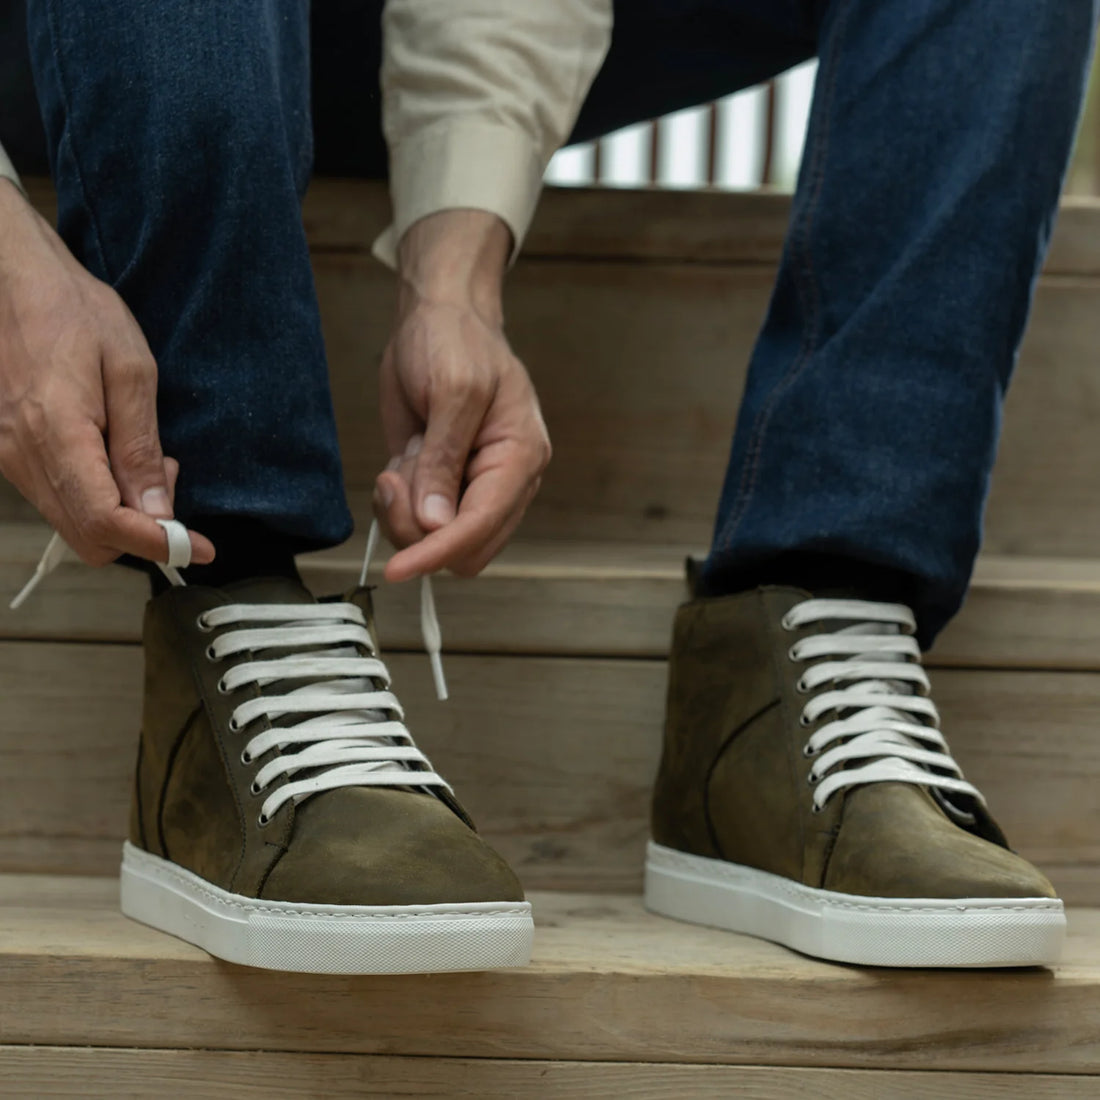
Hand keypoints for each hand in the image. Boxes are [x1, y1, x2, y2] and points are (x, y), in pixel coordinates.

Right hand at [0, 180, 212, 566]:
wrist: (12, 280)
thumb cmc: (75, 311)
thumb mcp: (130, 370)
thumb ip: (140, 447)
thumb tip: (157, 512)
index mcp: (54, 433)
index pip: (104, 522)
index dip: (156, 544)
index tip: (198, 547)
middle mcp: (21, 456)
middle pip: (89, 538)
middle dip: (141, 529)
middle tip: (167, 478)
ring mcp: (8, 458)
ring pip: (74, 524)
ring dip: (121, 511)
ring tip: (142, 456)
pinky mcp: (8, 454)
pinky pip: (60, 499)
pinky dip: (97, 495)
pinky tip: (114, 451)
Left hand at [373, 211, 549, 580]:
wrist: (438, 317)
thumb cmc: (454, 340)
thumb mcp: (452, 390)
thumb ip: (443, 459)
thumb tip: (433, 522)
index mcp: (520, 457)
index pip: (482, 526)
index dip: (438, 550)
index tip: (397, 570)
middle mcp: (504, 482)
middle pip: (464, 550)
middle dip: (418, 528)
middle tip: (396, 480)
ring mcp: (473, 487)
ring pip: (436, 542)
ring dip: (404, 511)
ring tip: (403, 460)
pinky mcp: (444, 486)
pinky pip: (416, 523)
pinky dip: (397, 503)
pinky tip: (402, 461)